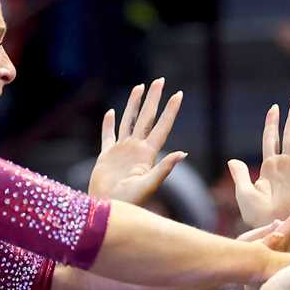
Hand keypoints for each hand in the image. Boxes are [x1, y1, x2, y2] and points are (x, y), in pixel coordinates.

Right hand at [88, 78, 186, 204]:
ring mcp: (121, 151)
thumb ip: (164, 168)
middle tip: (160, 80)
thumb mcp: (149, 185)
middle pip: (147, 118)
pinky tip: (111, 112)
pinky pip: (108, 136)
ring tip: (139, 87)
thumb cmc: (130, 202)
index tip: (178, 94)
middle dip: (153, 99)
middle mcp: (136, 149)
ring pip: (128, 121)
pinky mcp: (106, 156)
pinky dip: (109, 124)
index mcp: (148, 153)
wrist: (108, 209)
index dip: (170, 111)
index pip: (162, 126)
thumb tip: (183, 153)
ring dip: (133, 105)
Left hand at [228, 95, 289, 227]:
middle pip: (289, 134)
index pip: (271, 139)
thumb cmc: (256, 213)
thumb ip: (240, 175)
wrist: (272, 226)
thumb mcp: (244, 192)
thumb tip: (233, 160)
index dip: (272, 124)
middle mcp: (284, 164)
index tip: (274, 108)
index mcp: (268, 166)